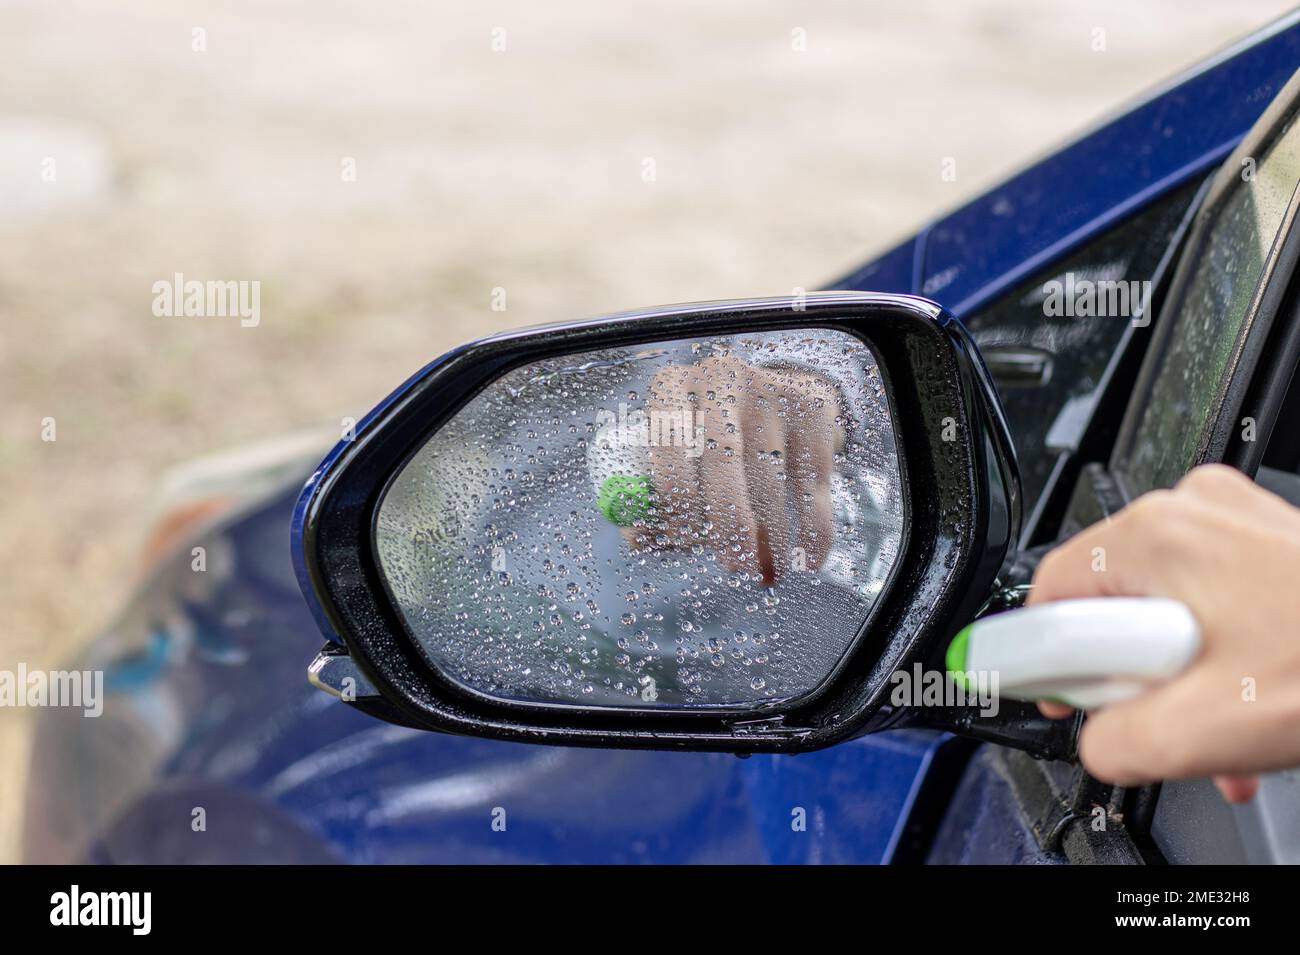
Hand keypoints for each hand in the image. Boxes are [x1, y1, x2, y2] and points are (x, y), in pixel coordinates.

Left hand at [631, 355, 844, 585]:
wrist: (771, 394)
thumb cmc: (706, 437)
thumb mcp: (672, 453)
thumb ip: (650, 498)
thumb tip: (638, 539)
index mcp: (672, 388)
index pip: (668, 441)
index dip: (674, 495)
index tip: (683, 539)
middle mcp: (721, 380)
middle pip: (724, 457)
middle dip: (729, 519)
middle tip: (734, 563)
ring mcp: (771, 391)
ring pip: (772, 477)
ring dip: (772, 536)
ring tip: (768, 571)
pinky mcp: (814, 410)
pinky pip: (814, 482)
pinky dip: (814, 529)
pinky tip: (809, 559)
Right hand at [1029, 464, 1299, 802]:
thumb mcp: (1210, 728)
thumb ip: (1115, 741)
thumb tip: (1091, 742)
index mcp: (1156, 534)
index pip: (1046, 598)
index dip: (1050, 664)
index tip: (1061, 700)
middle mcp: (1189, 509)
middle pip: (1107, 608)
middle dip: (1133, 680)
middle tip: (1179, 713)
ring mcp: (1230, 521)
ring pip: (1163, 611)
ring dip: (1181, 676)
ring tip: (1232, 715)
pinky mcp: (1263, 541)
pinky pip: (1207, 600)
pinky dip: (1218, 654)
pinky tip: (1251, 700)